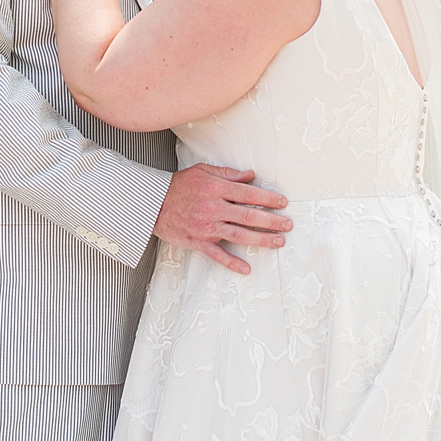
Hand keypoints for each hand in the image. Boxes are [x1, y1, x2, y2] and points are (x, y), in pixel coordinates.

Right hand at [153, 163, 292, 274]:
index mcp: (216, 189)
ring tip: (278, 241)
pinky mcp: (198, 241)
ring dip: (261, 239)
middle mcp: (213, 208)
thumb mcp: (204, 172)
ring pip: (239, 235)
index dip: (268, 199)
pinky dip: (232, 263)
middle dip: (272, 221)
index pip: (249, 194)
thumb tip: (251, 176)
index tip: (283, 203)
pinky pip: (217, 255)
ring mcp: (206, 227)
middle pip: (249, 216)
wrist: (152, 203)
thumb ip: (229, 174)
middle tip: (288, 224)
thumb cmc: (179, 186)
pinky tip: (246, 269)